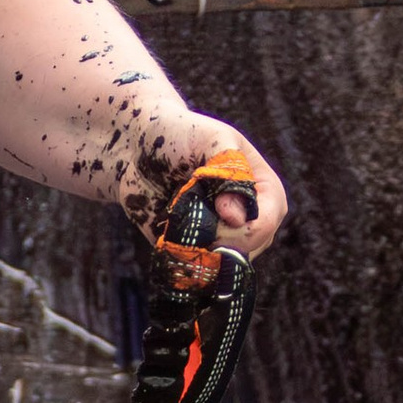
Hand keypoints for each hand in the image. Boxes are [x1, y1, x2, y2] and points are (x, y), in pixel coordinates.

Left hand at [128, 110, 287, 259]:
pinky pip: (190, 270)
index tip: (221, 217)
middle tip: (190, 217)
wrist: (134, 148)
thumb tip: (236, 219)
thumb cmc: (178, 133)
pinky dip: (178, 259)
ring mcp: (218, 238)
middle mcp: (245, 217)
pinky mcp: (190, 251)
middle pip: (248, 249)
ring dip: (196, 248)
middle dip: (220, 241)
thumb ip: (230, 171)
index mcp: (260, 187)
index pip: (269, 219)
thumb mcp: (209, 138)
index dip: (250, 227)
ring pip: (219, 264)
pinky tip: (164, 234)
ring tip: (176, 217)